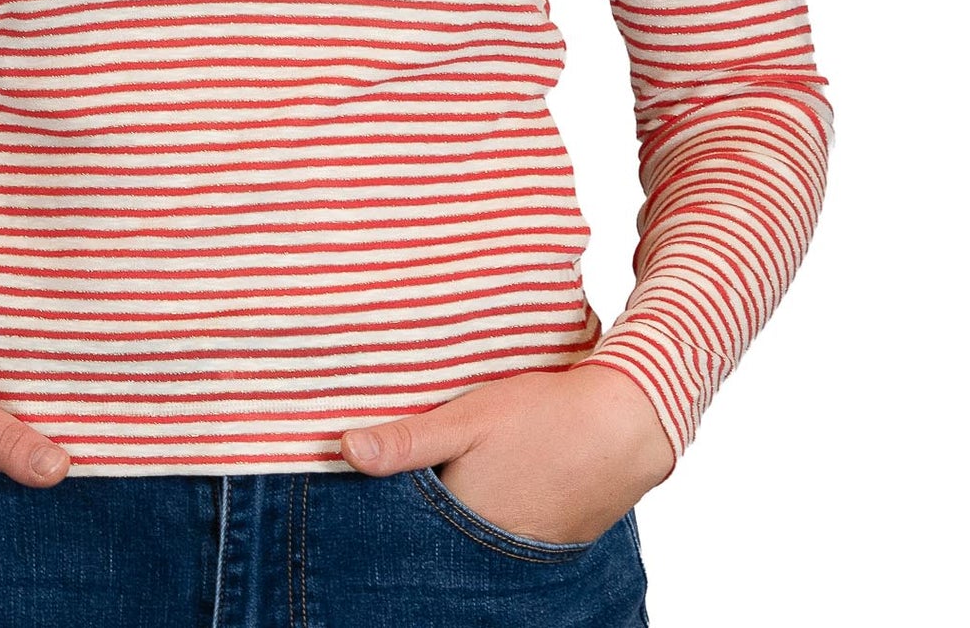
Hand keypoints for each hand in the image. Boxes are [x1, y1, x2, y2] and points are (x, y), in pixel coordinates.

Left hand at [338, 364, 676, 546]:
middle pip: (439, 535)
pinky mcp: (554, 543)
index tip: (369, 485)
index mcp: (463, 522)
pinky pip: (508, 536)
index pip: (407, 525)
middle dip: (423, 510)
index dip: (387, 504)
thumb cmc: (542, 416)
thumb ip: (407, 440)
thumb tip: (344, 449)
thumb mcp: (467, 417)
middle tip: (420, 474)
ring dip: (461, 514)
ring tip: (460, 476)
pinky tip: (497, 484)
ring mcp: (527, 553)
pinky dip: (496, 515)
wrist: (626, 424)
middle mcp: (493, 552)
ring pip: (474, 537)